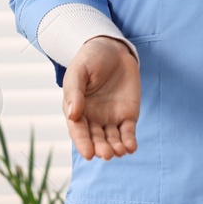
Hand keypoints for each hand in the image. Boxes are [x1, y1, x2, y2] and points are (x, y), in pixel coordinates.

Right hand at [61, 36, 139, 159]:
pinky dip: (129, 142)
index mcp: (76, 110)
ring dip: (115, 148)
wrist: (113, 49)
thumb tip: (72, 115)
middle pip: (96, 139)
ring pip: (112, 139)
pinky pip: (128, 132)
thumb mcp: (79, 70)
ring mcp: (110, 118)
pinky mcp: (127, 115)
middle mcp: (92, 118)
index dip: (82, 143)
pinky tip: (131, 148)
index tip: (88, 154)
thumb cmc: (90, 58)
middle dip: (101, 148)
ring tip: (119, 151)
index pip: (78, 131)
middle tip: (106, 154)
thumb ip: (74, 91)